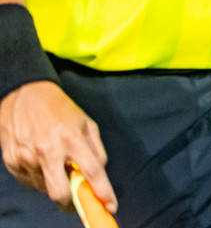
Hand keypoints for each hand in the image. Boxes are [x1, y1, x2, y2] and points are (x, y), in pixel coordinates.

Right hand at [0, 81, 115, 213]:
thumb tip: (98, 172)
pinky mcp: (12, 161)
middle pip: (60, 192)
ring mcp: (27, 157)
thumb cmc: (59, 109)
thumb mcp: (86, 122)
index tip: (110, 205)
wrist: (24, 95)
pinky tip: (41, 161)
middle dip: (69, 202)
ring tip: (54, 162)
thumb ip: (95, 149)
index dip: (103, 191)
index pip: (92, 171)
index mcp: (71, 138)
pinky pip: (29, 182)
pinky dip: (39, 177)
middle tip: (75, 198)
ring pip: (44, 188)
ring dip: (53, 183)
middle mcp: (48, 150)